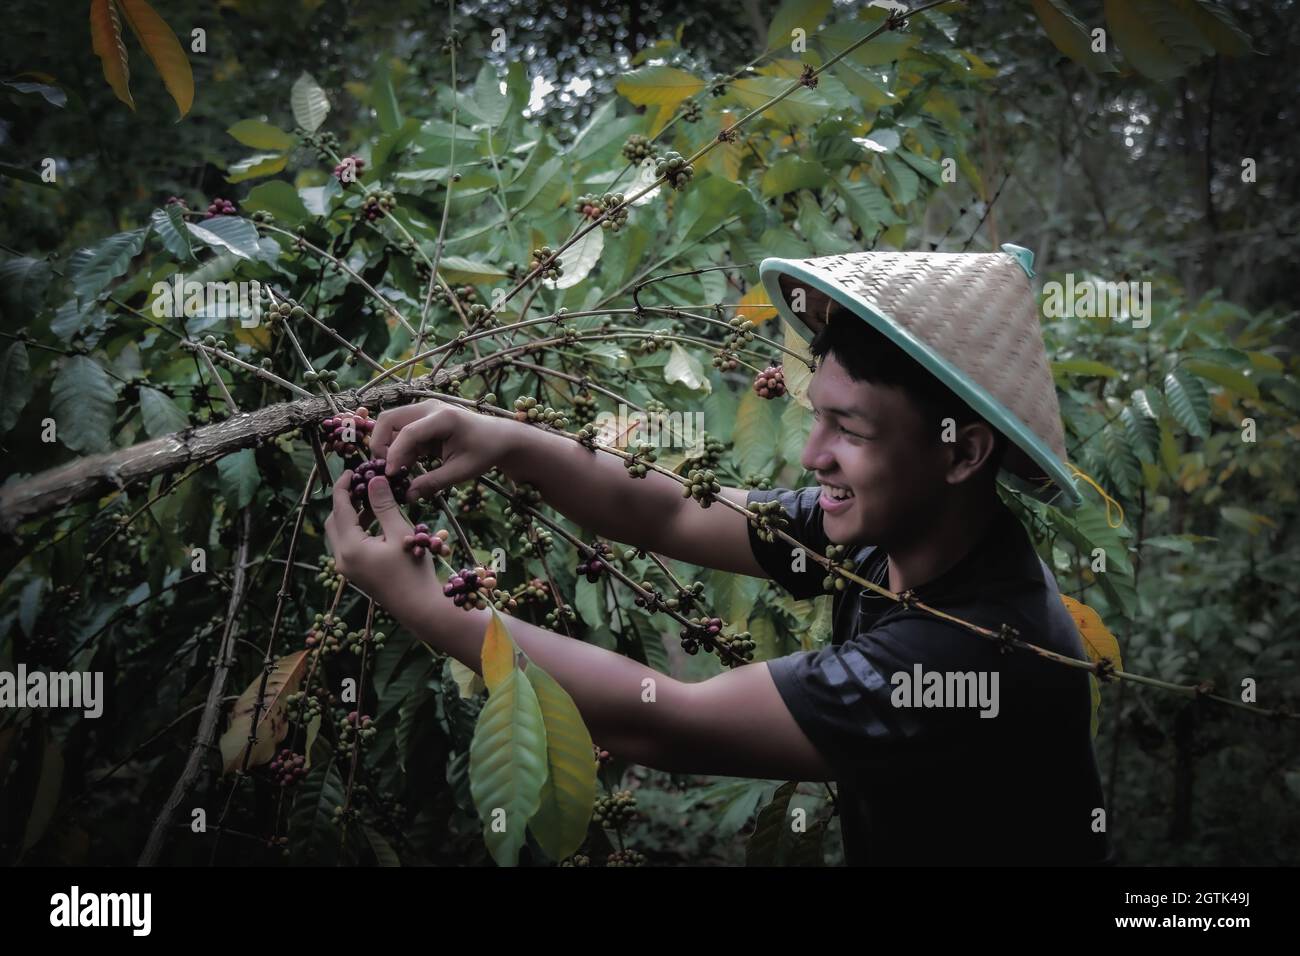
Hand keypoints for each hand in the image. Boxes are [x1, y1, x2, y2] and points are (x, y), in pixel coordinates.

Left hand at [323, 469, 439, 622]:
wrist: (420, 608)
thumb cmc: (413, 570)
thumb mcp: (400, 533)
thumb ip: (384, 506)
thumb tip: (374, 480)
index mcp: (350, 547)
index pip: (339, 507)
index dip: (343, 486)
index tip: (352, 470)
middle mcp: (342, 558)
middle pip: (334, 520)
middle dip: (346, 500)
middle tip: (363, 484)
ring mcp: (347, 568)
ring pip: (341, 533)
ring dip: (353, 515)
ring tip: (375, 500)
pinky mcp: (356, 574)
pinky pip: (349, 545)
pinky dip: (358, 530)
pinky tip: (378, 522)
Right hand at [369, 398, 515, 501]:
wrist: (499, 438)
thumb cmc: (484, 452)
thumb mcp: (461, 471)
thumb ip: (433, 483)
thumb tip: (407, 497)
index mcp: (443, 418)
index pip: (408, 432)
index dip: (394, 454)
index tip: (389, 475)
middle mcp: (429, 408)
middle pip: (389, 419)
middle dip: (380, 444)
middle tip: (385, 469)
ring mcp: (424, 411)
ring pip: (391, 424)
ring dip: (388, 447)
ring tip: (396, 471)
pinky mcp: (422, 419)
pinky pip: (401, 432)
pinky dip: (398, 449)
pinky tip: (405, 468)